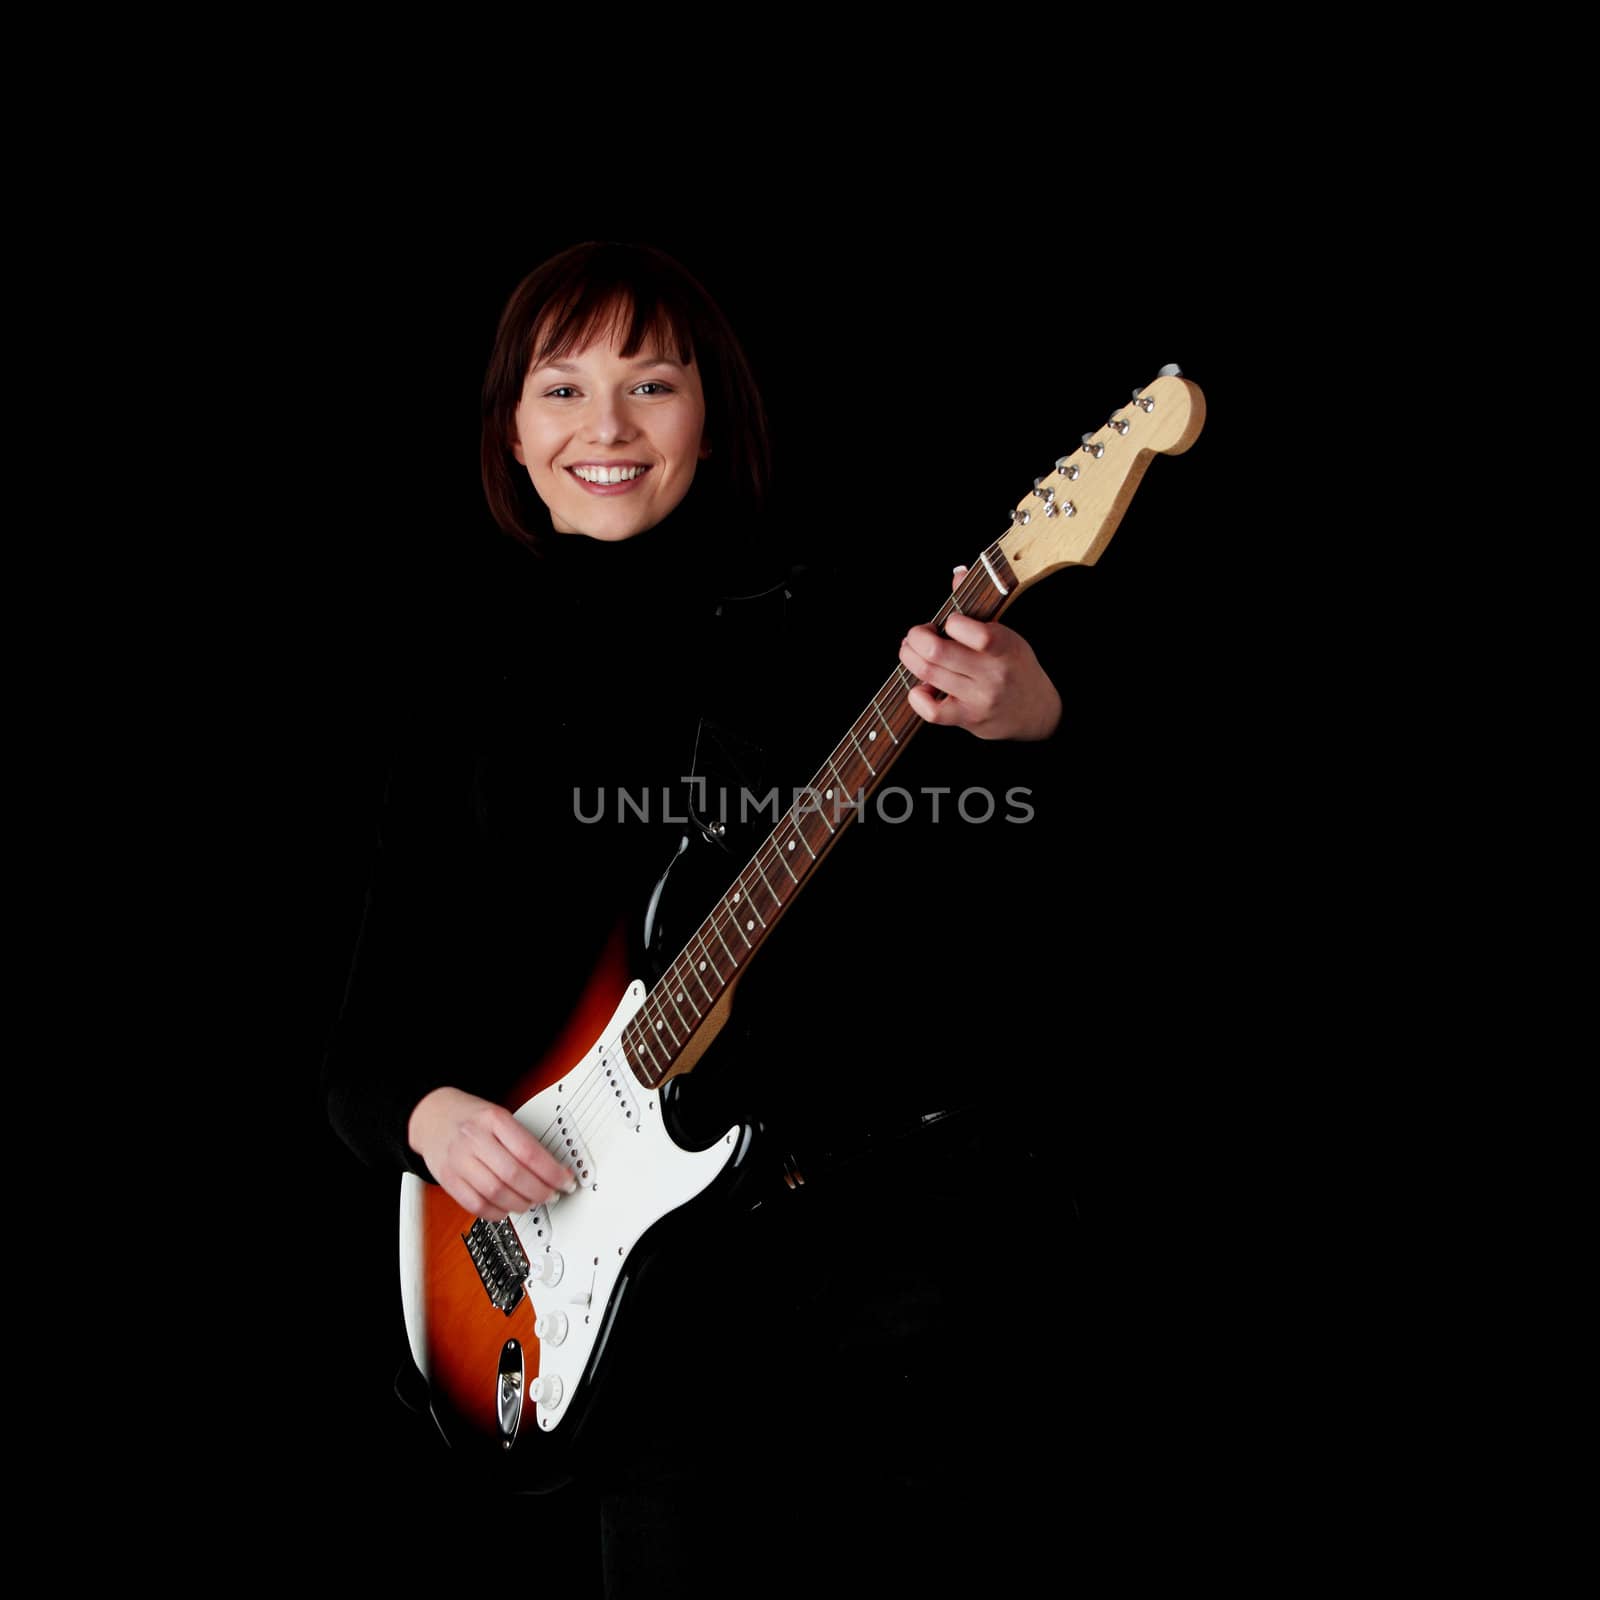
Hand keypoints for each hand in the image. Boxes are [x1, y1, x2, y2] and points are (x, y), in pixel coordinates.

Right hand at [408, 1086, 577, 1218]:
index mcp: (493, 1119)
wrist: (431, 1115)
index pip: (529, 1151)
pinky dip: (496, 1212)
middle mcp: (474, 1139)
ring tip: (532, 1202)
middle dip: (540, 1191)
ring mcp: (458, 1160)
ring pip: (496, 1193)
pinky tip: (507, 1208)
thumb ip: (521, 1140)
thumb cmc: (471, 1116)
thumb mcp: (498, 1115)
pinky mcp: (447, 1179)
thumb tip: (553, 1169)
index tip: (565, 1181)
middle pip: (514, 1175)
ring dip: (521, 1204)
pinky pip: (475, 1205)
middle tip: (552, 1195)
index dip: (552, 1172)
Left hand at [899, 566, 1062, 740]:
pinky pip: (932, 711)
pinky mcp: (968, 719)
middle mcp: (993, 672)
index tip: (946, 622)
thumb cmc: (1015, 667)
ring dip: (910, 659)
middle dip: (915, 637)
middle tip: (917, 635)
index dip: (949, 621)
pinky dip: (917, 696)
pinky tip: (921, 687)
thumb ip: (978, 606)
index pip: (970, 630)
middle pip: (936, 651)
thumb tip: (958, 573)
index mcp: (1005, 645)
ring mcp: (980, 698)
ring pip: (928, 674)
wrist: (1037, 712)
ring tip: (912, 653)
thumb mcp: (1007, 634)